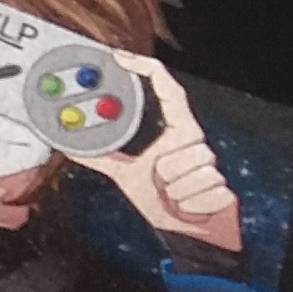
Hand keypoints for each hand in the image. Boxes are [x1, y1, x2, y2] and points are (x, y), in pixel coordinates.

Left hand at [94, 59, 242, 257]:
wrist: (190, 232)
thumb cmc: (163, 200)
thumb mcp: (128, 175)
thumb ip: (103, 158)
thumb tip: (71, 148)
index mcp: (178, 132)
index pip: (169, 91)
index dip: (147, 69)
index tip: (121, 58)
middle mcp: (196, 143)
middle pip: (173, 147)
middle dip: (161, 172)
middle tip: (161, 183)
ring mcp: (211, 164)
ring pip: (180, 173)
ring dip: (172, 192)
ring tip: (175, 195)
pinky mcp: (221, 187)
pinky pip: (193, 194)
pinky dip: (186, 205)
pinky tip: (190, 206)